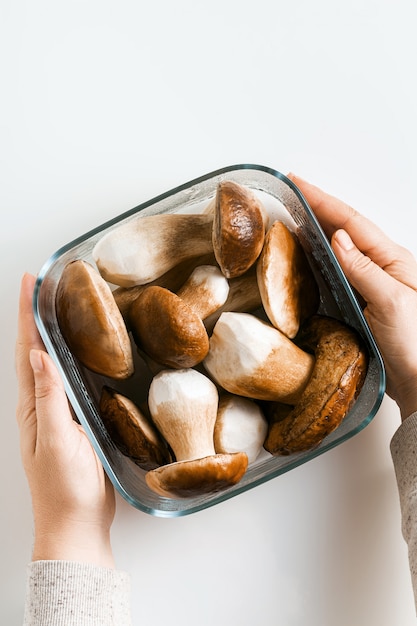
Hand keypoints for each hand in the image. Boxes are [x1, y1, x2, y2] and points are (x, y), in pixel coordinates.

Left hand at [15, 273, 115, 566]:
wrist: (76, 525)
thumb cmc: (64, 488)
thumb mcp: (57, 442)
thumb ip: (49, 399)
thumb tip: (39, 356)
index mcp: (33, 406)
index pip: (28, 351)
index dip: (27, 315)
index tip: (30, 282)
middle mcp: (42, 404)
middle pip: (35, 350)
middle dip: (36, 315)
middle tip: (44, 284)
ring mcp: (58, 412)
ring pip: (51, 363)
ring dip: (50, 332)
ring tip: (58, 306)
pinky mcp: (76, 421)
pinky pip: (69, 380)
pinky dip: (69, 357)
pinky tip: (80, 351)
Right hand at [288, 174, 416, 420]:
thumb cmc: (416, 345)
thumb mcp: (392, 302)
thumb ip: (364, 270)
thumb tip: (338, 238)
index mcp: (392, 260)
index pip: (351, 221)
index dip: (323, 199)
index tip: (297, 183)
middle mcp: (381, 268)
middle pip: (344, 228)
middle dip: (317, 207)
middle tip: (289, 194)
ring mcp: (371, 285)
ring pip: (338, 249)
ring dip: (315, 230)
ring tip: (292, 218)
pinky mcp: (361, 303)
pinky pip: (336, 272)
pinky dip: (318, 258)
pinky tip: (306, 257)